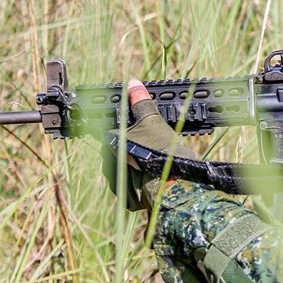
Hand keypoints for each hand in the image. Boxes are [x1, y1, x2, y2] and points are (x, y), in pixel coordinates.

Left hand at [102, 78, 194, 210]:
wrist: (174, 183)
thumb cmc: (162, 150)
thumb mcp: (153, 121)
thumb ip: (140, 102)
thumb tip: (133, 84)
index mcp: (110, 143)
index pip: (110, 132)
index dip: (123, 129)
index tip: (136, 130)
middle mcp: (108, 163)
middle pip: (115, 151)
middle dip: (128, 148)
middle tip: (148, 145)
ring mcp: (116, 183)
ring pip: (121, 169)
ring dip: (132, 165)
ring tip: (151, 161)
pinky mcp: (126, 199)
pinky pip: (128, 187)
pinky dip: (137, 181)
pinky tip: (150, 175)